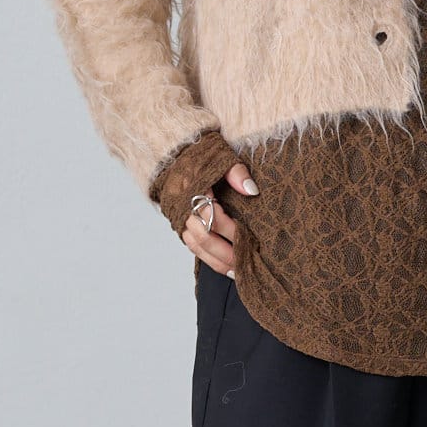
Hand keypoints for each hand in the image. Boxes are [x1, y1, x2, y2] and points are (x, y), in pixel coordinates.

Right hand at [182, 159, 255, 276]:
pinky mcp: (179, 224)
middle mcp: (182, 208)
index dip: (230, 230)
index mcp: (192, 190)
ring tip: (237, 272)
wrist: (176, 153)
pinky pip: (192, 246)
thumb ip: (236, 171)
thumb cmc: (202, 154)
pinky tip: (224, 266)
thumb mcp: (221, 155)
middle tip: (246, 264)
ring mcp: (178, 218)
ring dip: (216, 261)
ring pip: (196, 246)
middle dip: (225, 253)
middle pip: (203, 238)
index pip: (212, 216)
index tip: (249, 238)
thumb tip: (251, 190)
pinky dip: (208, 258)